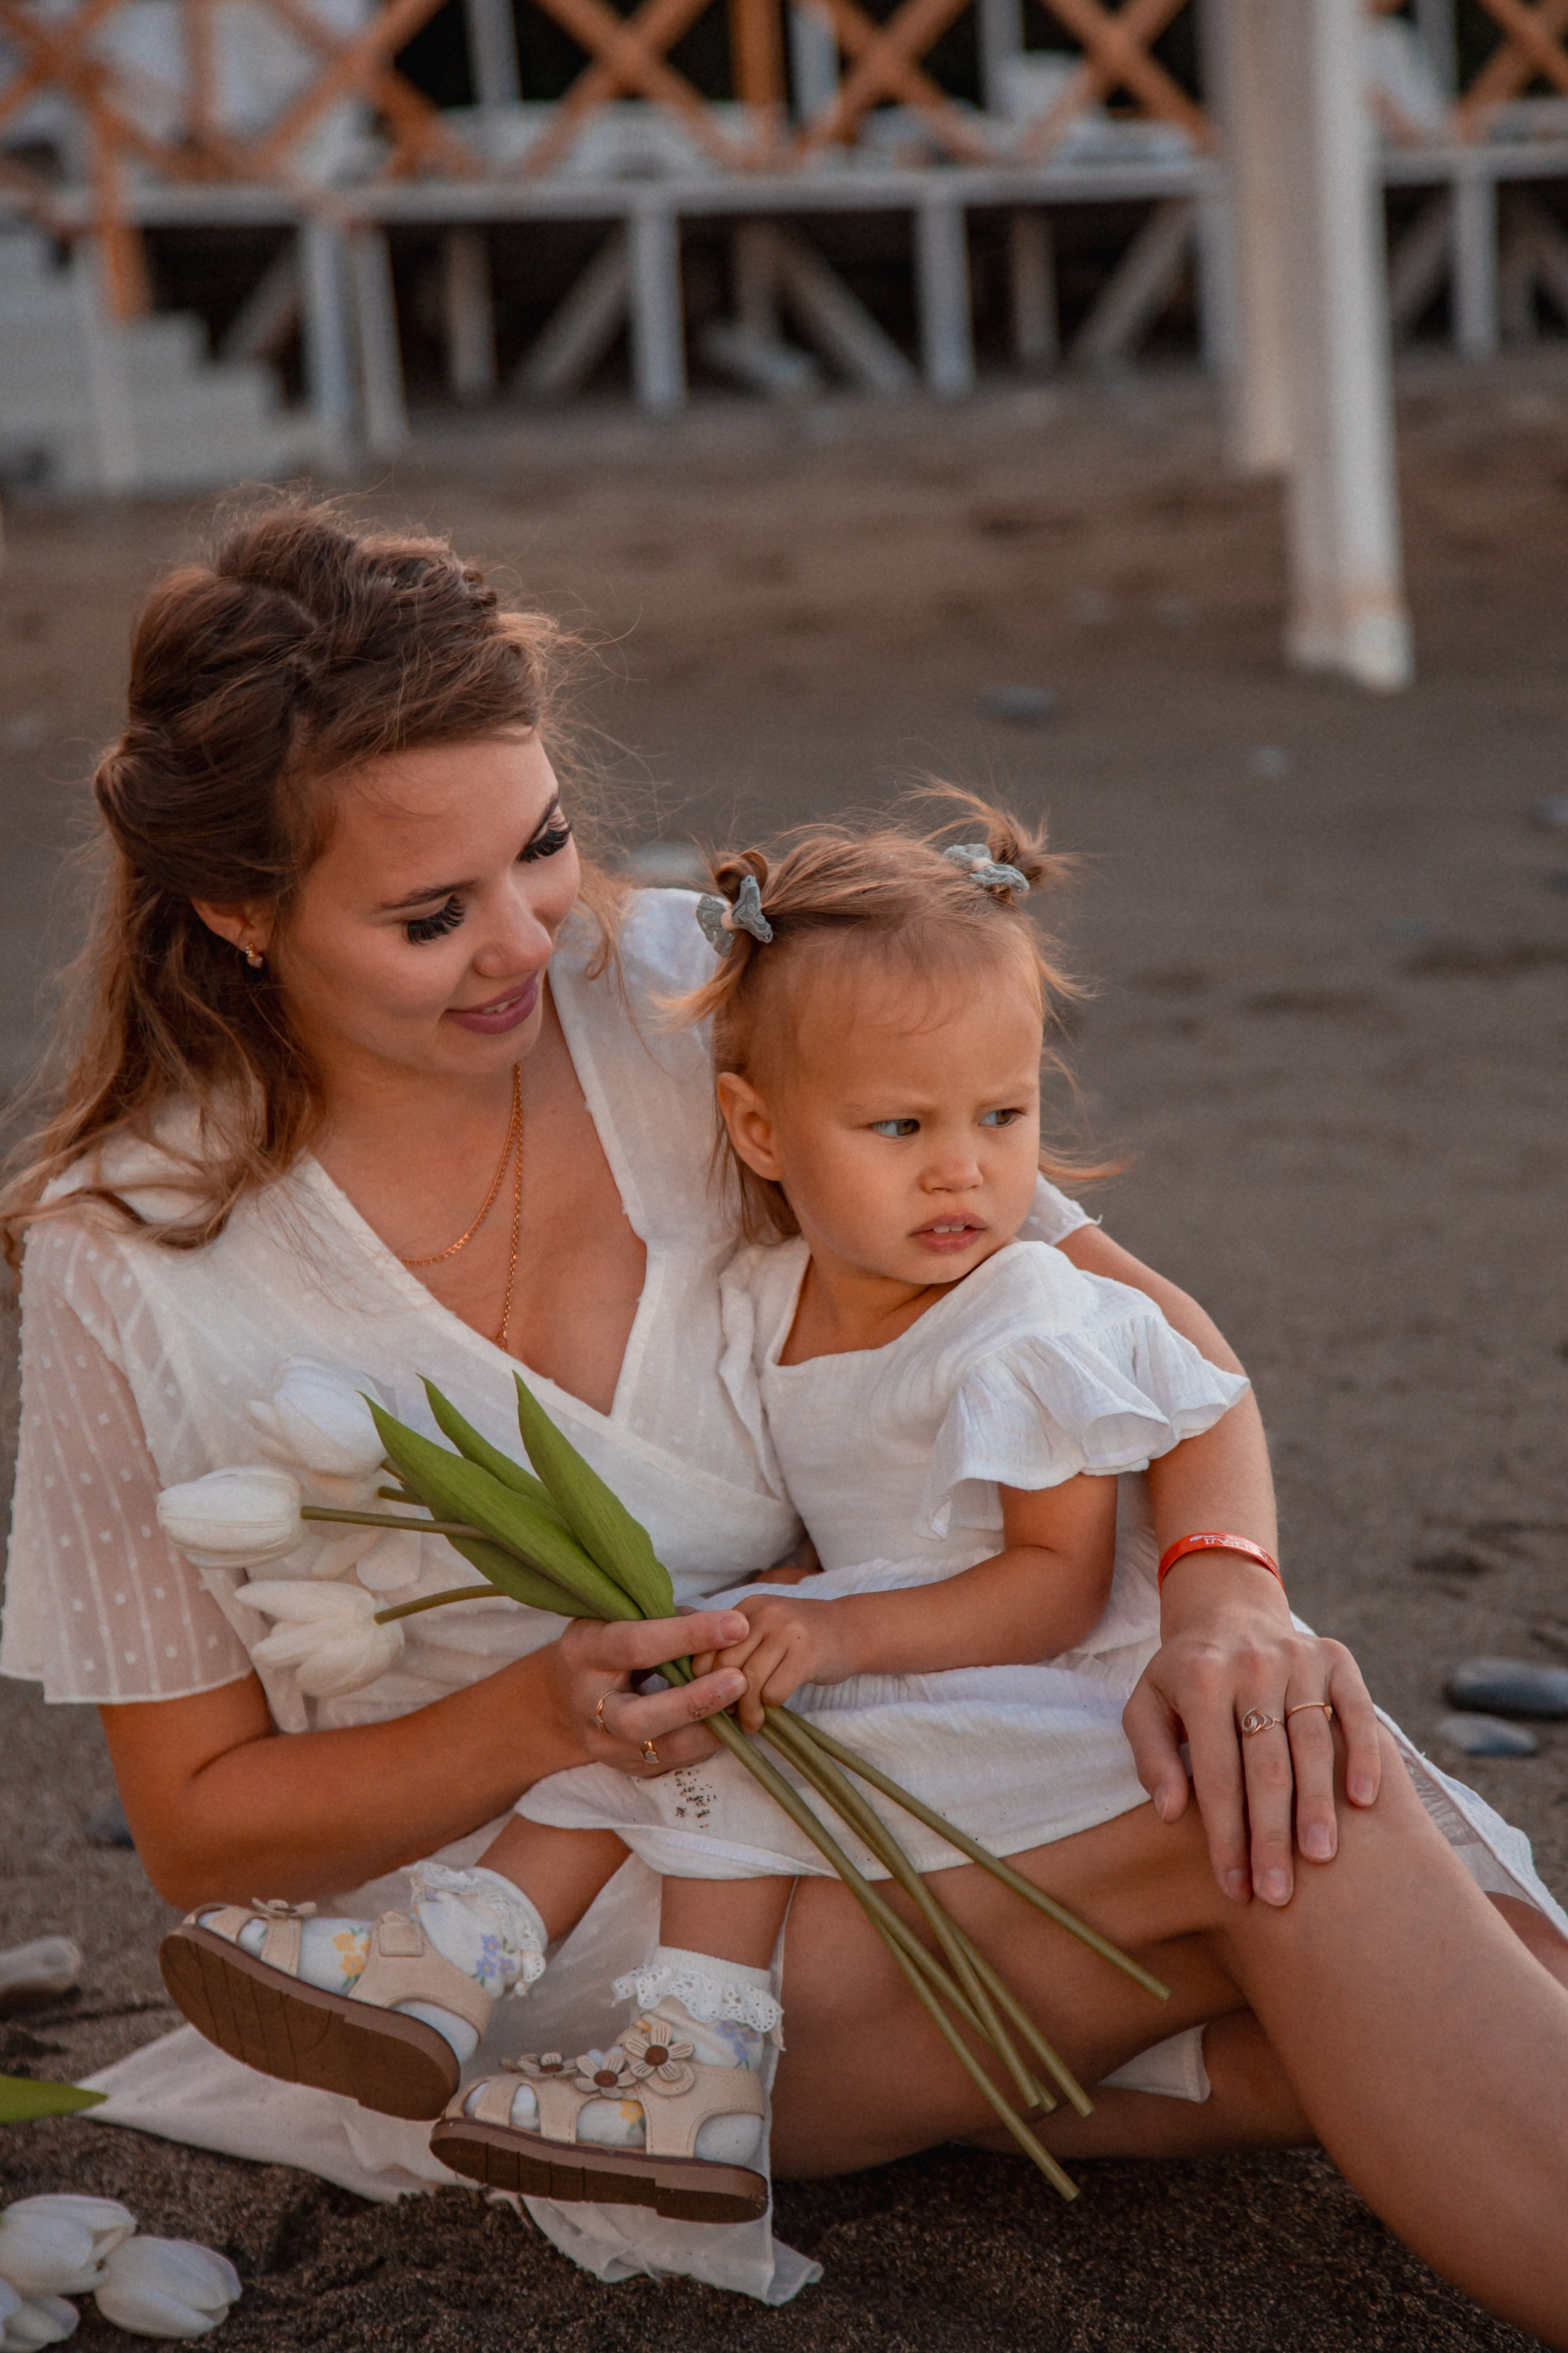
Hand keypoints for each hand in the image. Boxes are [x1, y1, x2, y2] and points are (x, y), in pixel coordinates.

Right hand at [554, 1612, 749, 1776]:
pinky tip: (729, 1723)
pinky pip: (672, 1763)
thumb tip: (727, 1628)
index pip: (636, 1646)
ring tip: (744, 1704)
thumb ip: (668, 1619)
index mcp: (584, 1652)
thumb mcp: (622, 1616)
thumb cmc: (607, 1640)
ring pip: (659, 1751)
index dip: (688, 1636)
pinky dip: (705, 1744)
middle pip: (638, 1719)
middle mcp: (587, 1705)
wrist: (566, 1693)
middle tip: (740, 1680)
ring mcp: (602, 1744)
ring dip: (708, 1730)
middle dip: (694, 1702)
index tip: (737, 1625)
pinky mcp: (624, 1767)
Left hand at [692, 1596, 851, 1733]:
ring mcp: (787, 1630)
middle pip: (725, 1666)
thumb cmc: (801, 1639)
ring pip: (749, 1682)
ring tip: (750, 1723)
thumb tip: (695, 1685)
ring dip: (747, 1711)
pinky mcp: (807, 1652)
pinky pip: (775, 1691)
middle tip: (729, 1717)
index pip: (707, 1647)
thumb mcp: (764, 1630)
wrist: (852, 1631)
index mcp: (747, 1609)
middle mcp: (764, 1614)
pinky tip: (773, 1712)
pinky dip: (771, 1707)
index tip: (713, 1698)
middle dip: (723, 1698)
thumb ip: (735, 1647)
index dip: (704, 1679)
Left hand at [1122, 1573, 1381, 1907]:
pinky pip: (1357, 1712)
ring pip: (1313, 1744)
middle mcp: (1252, 1666)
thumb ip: (1152, 1756)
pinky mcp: (1337, 1659)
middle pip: (1266, 1765)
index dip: (1225, 1835)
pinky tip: (1364, 1803)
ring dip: (1318, 1806)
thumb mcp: (1146, 1706)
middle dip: (1272, 1835)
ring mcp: (1299, 1659)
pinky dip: (1365, 1756)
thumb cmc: (1183, 1677)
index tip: (1234, 1888)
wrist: (1228, 1613)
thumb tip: (1169, 1812)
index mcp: (1200, 1680)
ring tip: (1320, 1860)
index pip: (1216, 1773)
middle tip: (1278, 1893)